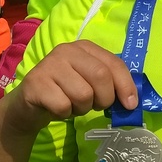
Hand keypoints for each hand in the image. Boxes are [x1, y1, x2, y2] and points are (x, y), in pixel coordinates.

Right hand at [4, 40, 137, 135]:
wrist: (29, 104)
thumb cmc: (65, 92)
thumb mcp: (90, 84)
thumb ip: (110, 84)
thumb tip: (132, 101)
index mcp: (84, 48)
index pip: (114, 64)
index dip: (126, 85)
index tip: (130, 105)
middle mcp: (66, 51)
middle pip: (100, 76)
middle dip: (104, 99)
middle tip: (96, 106)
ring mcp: (49, 65)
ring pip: (83, 94)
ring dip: (82, 108)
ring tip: (72, 105)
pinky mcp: (35, 83)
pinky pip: (63, 106)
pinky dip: (64, 114)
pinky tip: (57, 108)